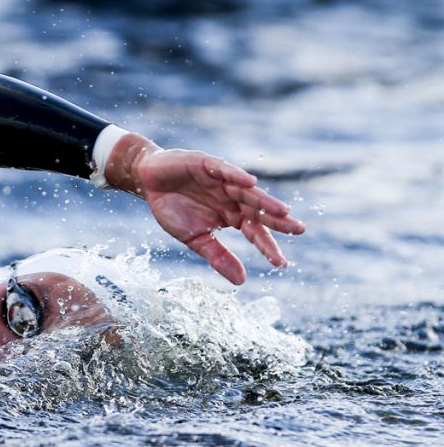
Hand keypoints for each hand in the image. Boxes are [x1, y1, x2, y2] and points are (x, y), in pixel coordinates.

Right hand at [105, 134, 305, 284]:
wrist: (148, 181)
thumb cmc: (172, 208)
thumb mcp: (195, 239)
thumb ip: (218, 256)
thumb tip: (241, 281)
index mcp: (230, 215)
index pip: (254, 231)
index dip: (267, 246)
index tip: (281, 263)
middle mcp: (231, 198)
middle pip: (258, 210)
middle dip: (278, 220)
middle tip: (299, 230)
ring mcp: (221, 180)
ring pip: (247, 191)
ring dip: (264, 201)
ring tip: (283, 211)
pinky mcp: (207, 165)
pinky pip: (225, 170)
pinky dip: (237, 175)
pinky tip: (250, 183)